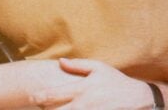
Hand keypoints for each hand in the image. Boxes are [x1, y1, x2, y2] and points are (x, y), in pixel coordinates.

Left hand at [30, 57, 152, 109]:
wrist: (136, 99)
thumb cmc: (116, 81)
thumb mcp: (99, 68)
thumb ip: (78, 65)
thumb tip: (60, 61)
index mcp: (81, 89)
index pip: (53, 95)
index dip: (38, 98)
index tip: (30, 97)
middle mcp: (82, 105)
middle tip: (34, 107)